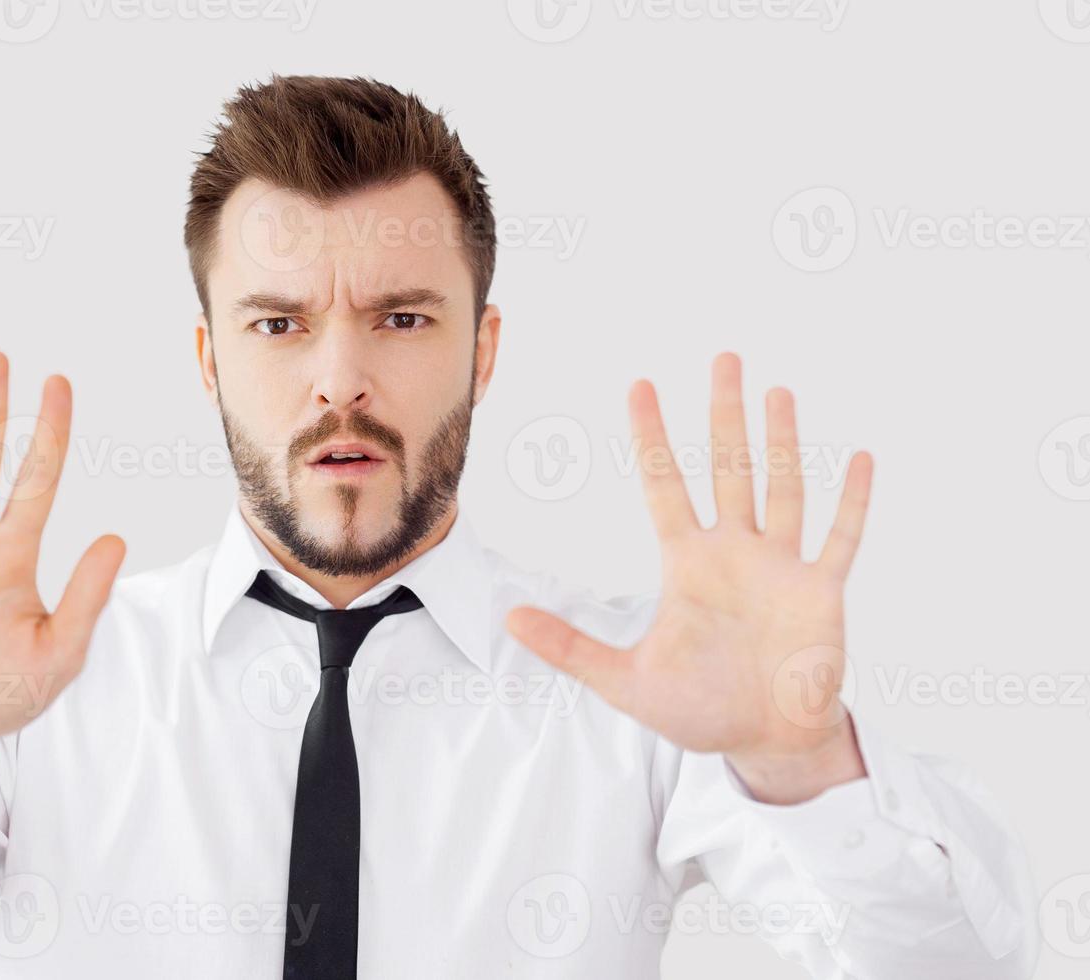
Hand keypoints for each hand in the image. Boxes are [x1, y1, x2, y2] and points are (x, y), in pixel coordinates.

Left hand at [506, 353, 871, 803]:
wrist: (764, 742)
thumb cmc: (700, 709)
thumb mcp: (625, 680)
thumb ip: (570, 648)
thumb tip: (509, 619)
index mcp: (688, 563)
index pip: (665, 484)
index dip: (653, 437)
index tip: (640, 386)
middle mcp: (735, 552)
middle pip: (729, 468)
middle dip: (725, 415)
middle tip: (723, 358)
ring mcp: (781, 567)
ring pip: (783, 489)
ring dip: (783, 442)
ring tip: (778, 392)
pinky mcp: (821, 593)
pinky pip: (839, 540)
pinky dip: (851, 503)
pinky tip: (861, 459)